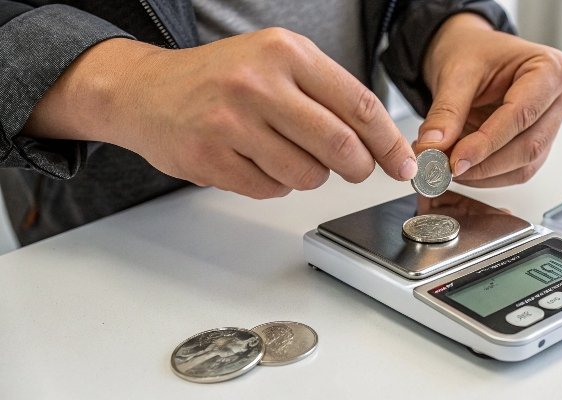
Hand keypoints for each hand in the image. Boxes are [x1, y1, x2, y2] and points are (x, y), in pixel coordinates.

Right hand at [24, 29, 417, 198]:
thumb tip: (380, 143)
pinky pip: (270, 189)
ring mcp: (231, 122)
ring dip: (310, 175)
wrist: (146, 91)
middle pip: (340, 145)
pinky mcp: (210, 158)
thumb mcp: (276, 63)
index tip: (404, 164)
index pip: (359, 105)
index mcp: (286, 53)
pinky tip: (254, 161)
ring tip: (285, 154)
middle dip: (358, 168)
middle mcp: (260, 83)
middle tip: (355, 170)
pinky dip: (274, 184)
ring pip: (307, 174)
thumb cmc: (221, 79)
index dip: (390, 142)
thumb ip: (327, 96)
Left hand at [416, 13, 561, 186]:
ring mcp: (552, 124)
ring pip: (524, 166)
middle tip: (445, 169)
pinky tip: (462, 169)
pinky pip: (516, 171)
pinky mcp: (537, 143)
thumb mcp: (455, 74)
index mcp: (550, 69)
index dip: (487, 143)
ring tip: (447, 168)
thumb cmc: (471, 52)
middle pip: (529, 146)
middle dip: (484, 164)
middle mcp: (559, 98)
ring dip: (484, 175)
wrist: (468, 53)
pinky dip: (486, 176)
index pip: (522, 114)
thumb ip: (446, 112)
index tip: (455, 160)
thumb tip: (433, 148)